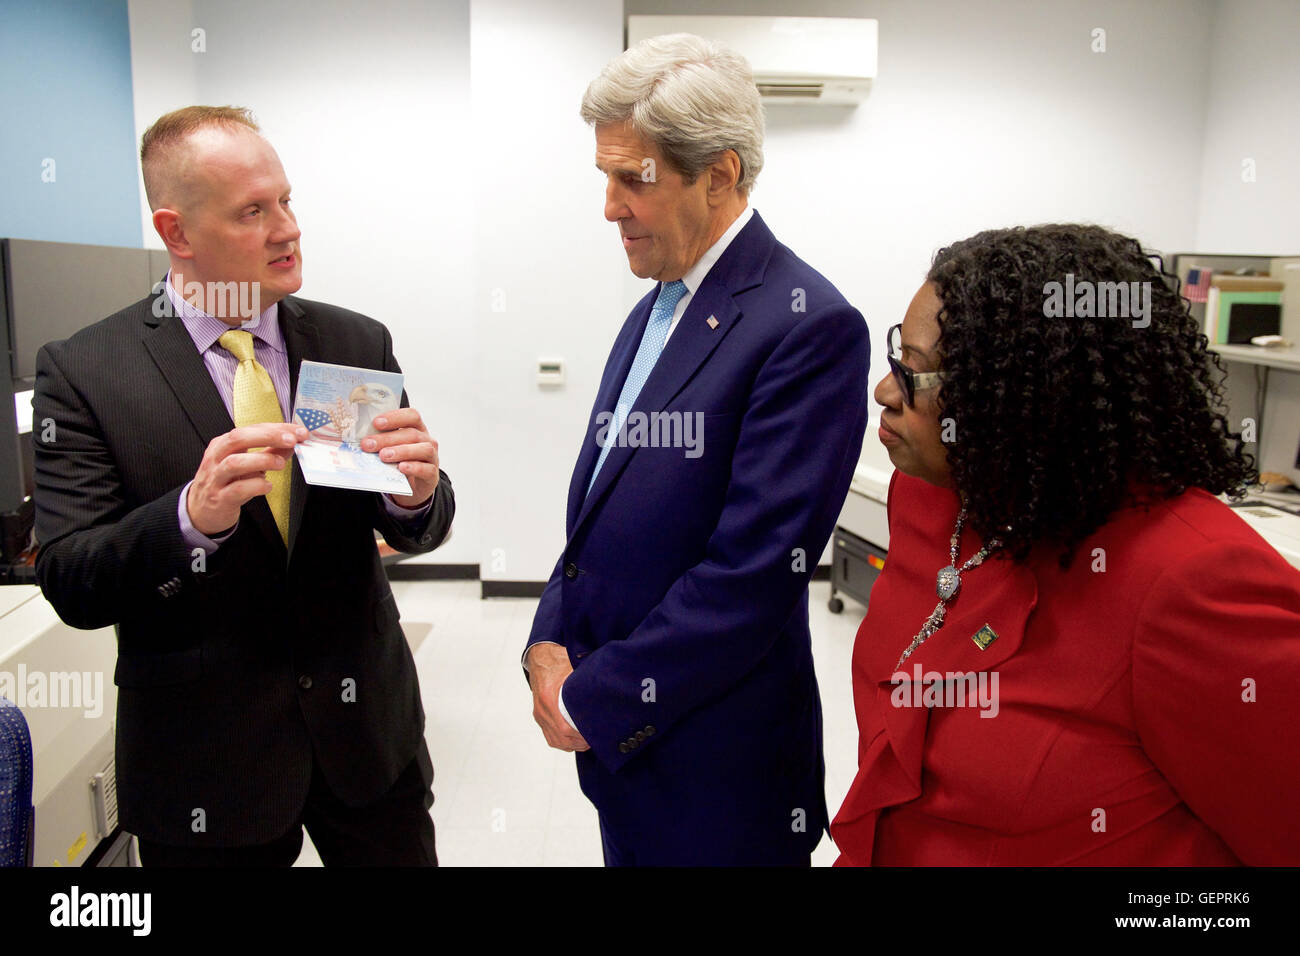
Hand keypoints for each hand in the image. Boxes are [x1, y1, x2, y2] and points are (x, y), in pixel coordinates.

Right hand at [187, 423, 307, 535]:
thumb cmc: (225, 483)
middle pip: (238, 438)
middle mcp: (217, 457)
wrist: (201, 511)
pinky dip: (256, 486)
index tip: (297, 431)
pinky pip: (237, 489)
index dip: (276, 428)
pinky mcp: (220, 498)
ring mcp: (216, 478)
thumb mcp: (246, 465)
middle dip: (268, 436)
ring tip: (280, 464)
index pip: (250, 429)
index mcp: (223, 444)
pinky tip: (267, 486)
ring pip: (235, 463)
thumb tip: (292, 444)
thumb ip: (268, 453)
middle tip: (291, 441)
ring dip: (262, 460)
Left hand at [362, 407, 439, 507]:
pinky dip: (414, 467)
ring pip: (423, 449)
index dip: (395, 417)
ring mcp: (432, 457)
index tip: (376, 422)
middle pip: (412, 434)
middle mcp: (427, 440)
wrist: (414, 486)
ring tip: (383, 456)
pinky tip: (401, 468)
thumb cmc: (400, 462)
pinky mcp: (433, 474)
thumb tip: (362, 440)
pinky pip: (426, 469)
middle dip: (388, 438)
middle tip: (369, 444)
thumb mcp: (392, 448)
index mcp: (417, 429)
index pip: (412, 416)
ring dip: (401, 451)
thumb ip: (382, 442)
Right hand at [527, 643, 589, 751]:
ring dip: (572, 744)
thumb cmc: (558, 661)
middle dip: (579, 743)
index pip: (564, 728)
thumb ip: (587, 679)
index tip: (594, 736)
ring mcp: (540, 714)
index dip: (580, 737)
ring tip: (587, 741)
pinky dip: (563, 741)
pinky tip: (575, 740)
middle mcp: (542, 709)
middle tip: (595, 739)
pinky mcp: (539, 716)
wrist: (540, 658)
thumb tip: (606, 687)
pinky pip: (550, 736)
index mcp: (549, 697)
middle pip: (561, 738)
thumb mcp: (573, 667)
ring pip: (555, 740)